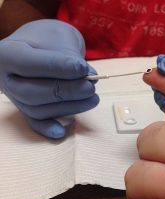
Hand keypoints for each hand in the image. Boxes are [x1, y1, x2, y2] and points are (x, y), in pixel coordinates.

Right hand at [0, 19, 98, 138]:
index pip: (29, 64)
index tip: (82, 69)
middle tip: (90, 87)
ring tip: (93, 98)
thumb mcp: (57, 37)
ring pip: (38, 110)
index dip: (57, 68)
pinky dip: (48, 128)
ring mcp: (15, 98)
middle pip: (32, 93)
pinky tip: (61, 132)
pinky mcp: (26, 111)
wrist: (36, 48)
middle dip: (65, 92)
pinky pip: (35, 123)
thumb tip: (88, 77)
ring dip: (69, 107)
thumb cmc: (48, 40)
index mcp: (7, 54)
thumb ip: (69, 57)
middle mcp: (6, 79)